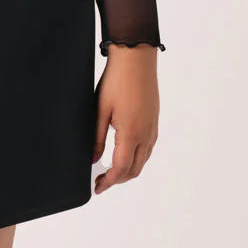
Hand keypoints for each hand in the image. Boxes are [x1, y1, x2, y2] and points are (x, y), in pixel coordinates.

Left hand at [93, 44, 160, 193]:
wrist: (137, 59)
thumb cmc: (117, 80)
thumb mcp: (100, 110)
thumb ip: (97, 138)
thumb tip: (93, 159)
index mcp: (131, 133)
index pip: (120, 169)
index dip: (108, 182)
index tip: (97, 187)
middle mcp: (146, 134)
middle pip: (134, 170)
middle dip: (117, 179)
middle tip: (100, 181)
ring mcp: (152, 128)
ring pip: (143, 160)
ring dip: (128, 170)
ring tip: (109, 170)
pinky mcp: (154, 121)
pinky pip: (147, 149)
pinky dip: (136, 158)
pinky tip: (123, 154)